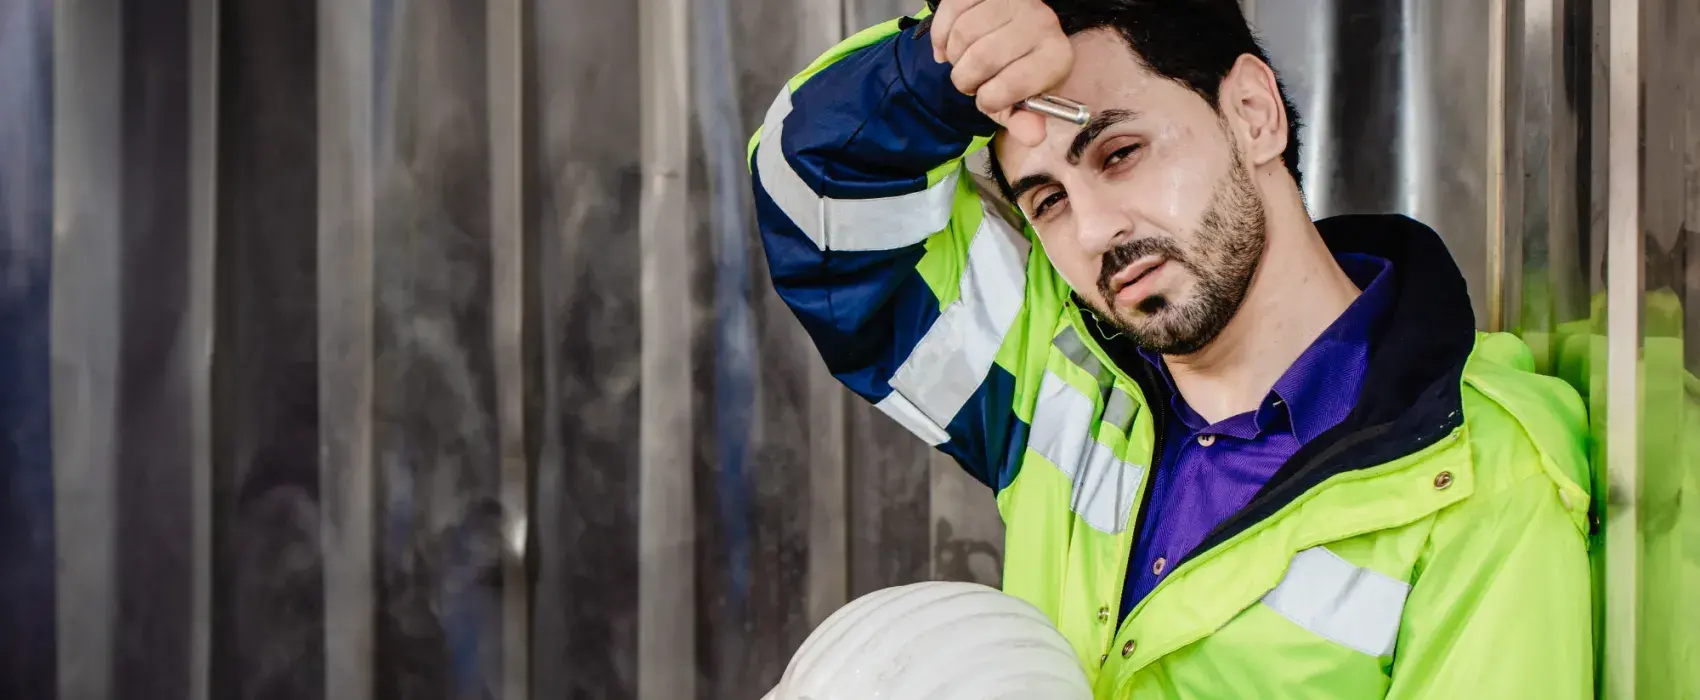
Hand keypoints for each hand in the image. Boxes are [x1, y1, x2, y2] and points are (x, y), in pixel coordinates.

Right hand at [931, 0, 1072, 146]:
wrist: (1016, 27)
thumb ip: (1024, 120)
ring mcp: (1015, 1)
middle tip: (970, 81)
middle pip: (981, 58)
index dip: (989, 100)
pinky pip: (950, 11)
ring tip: (963, 60)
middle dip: (965, 80)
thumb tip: (1033, 137)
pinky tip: (948, 44)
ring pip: (963, 33)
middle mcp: (1042, 23)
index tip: (987, 99)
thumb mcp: (1022, 99)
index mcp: (1056, 58)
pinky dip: (941, 35)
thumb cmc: (1017, 69)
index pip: (1010, 87)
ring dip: (953, 56)